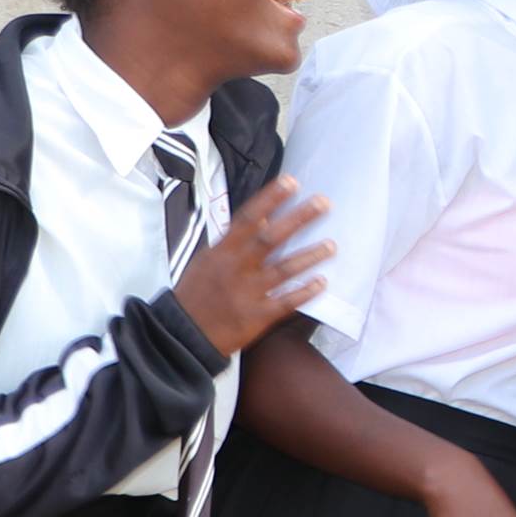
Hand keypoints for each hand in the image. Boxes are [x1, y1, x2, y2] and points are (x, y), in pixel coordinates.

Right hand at [174, 181, 334, 356]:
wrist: (183, 334)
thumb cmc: (196, 293)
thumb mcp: (208, 260)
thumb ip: (234, 240)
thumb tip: (262, 218)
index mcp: (222, 252)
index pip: (249, 218)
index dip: (270, 199)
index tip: (291, 182)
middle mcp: (236, 268)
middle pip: (270, 239)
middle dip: (298, 219)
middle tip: (323, 204)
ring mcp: (248, 292)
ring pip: (283, 270)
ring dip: (309, 256)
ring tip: (331, 245)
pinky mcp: (257, 317)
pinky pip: (285, 302)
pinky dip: (304, 292)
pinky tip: (322, 282)